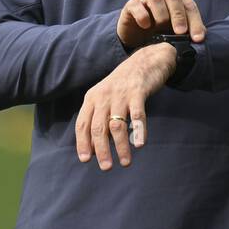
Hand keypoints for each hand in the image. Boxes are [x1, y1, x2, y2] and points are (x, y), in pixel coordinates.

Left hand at [76, 43, 176, 169]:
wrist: (145, 60)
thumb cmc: (123, 85)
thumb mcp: (105, 98)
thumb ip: (99, 120)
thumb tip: (95, 149)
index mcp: (92, 98)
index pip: (82, 124)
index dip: (83, 143)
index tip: (86, 160)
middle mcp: (103, 97)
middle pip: (98, 127)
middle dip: (101, 150)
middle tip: (106, 167)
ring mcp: (121, 94)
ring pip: (117, 125)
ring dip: (120, 146)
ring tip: (126, 162)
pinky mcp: (138, 92)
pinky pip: (137, 114)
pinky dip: (138, 130)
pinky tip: (140, 144)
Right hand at [116, 0, 205, 48]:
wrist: (136, 34)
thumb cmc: (160, 29)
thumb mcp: (176, 29)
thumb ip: (189, 29)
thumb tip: (201, 37)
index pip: (189, 5)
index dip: (195, 22)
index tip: (197, 39)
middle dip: (178, 14)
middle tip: (180, 32)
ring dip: (161, 15)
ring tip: (160, 29)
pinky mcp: (131, 4)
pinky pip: (136, 5)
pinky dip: (142, 16)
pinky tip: (145, 26)